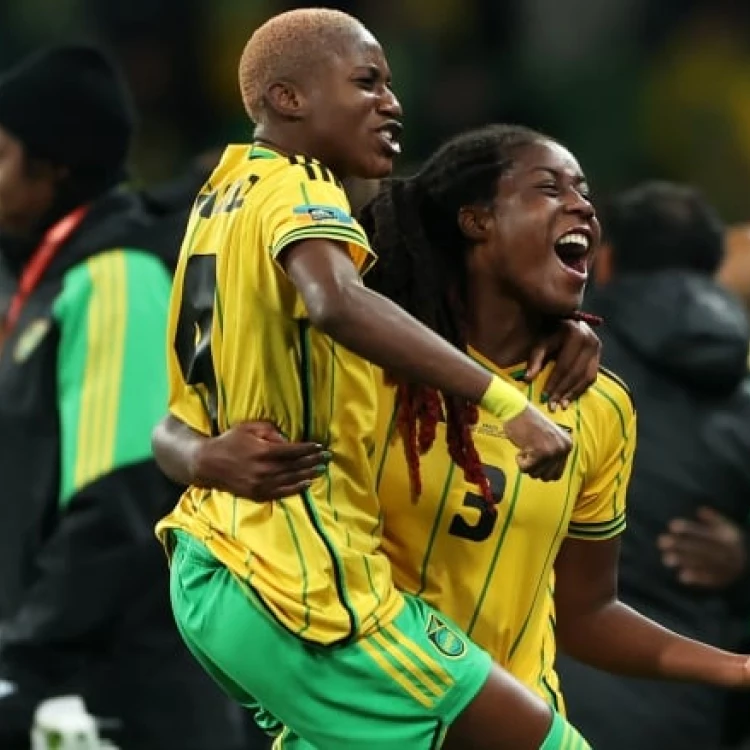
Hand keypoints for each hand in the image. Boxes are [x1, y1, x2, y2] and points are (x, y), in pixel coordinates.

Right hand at [193, 421, 329, 499]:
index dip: (308, 449)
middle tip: (327, 458)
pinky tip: (306, 485)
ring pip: (291, 481)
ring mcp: (260, 485)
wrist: (207, 464)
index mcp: (263, 452)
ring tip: (321, 470)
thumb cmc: (230, 441)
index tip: (320, 447)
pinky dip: (295, 489)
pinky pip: (281, 493)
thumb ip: (270, 432)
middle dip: (313, 461)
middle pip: (295, 466)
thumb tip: (288, 440)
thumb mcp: (249, 428)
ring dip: (308, 475)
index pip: (293, 451)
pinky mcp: (257, 495)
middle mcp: (264, 470)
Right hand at [503, 404, 572, 480]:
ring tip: (526, 448)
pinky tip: (521, 448)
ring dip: (527, 464)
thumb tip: (550, 477)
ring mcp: (552, 451)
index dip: (542, 468)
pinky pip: (525, 469)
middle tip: (529, 453)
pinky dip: (520, 462)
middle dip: (535, 468)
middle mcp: (563, 449)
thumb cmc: (528, 422)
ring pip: (535, 474)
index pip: (557, 473)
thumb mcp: (550, 438)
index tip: (536, 455)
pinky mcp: (539, 453)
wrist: (517, 409)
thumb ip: (554, 454)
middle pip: (547, 477)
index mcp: (567, 445)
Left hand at [525, 319, 600, 411]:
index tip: (544, 396)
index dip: (554, 382)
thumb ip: (535, 359)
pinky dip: (580, 389)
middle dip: (562, 391)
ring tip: (561, 406)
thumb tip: (527, 379)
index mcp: (575, 333)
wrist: (563, 321)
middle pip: (576, 372)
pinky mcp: (599, 356)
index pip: (564, 365)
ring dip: (573, 393)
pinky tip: (569, 399)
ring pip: (586, 376)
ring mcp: (597, 348)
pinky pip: (591, 377)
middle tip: (552, 405)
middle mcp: (590, 340)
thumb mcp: (540, 342)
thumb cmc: (547, 332)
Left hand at [658, 507, 746, 588]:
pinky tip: (681, 576)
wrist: (749, 562)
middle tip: (661, 542)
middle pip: (702, 549)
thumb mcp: (726, 526)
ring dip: (684, 562)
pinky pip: (710, 580)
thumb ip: (713, 518)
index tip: (671, 525)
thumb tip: (701, 510)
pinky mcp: (724, 580)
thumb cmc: (729, 540)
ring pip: (704, 564)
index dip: (689, 528)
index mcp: (728, 537)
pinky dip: (696, 579)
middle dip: (681, 545)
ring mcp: (727, 568)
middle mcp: (728, 553)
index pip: (705, 532)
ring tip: (666, 559)